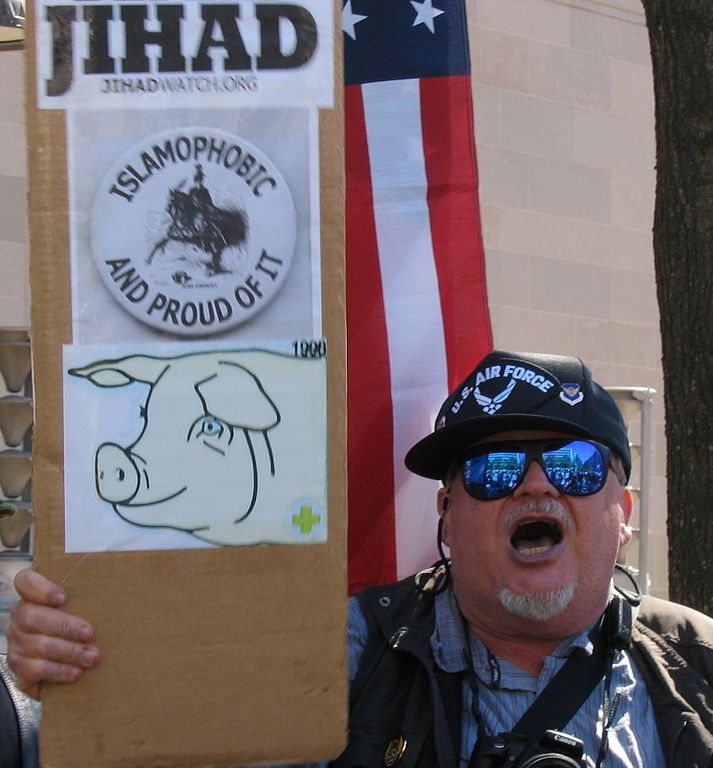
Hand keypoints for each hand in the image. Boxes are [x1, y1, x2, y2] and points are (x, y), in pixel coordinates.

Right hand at [6, 569, 100, 699]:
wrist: (71, 660)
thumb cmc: (81, 624)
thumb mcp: (86, 605)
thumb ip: (94, 595)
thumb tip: (126, 585)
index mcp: (33, 597)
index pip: (25, 581)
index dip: (40, 588)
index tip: (63, 597)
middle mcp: (20, 619)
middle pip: (31, 616)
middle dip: (63, 626)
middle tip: (89, 634)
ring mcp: (17, 644)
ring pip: (35, 646)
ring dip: (67, 652)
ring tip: (91, 657)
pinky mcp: (20, 668)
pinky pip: (33, 671)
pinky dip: (57, 672)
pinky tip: (76, 673)